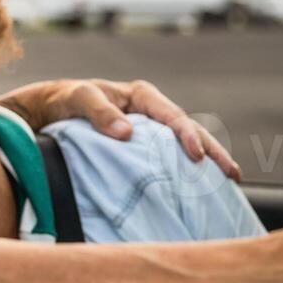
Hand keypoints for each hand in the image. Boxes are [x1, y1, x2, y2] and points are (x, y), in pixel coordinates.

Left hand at [0, 78, 241, 180]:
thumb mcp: (79, 99)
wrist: (50, 110)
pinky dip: (186, 171)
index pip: (172, 116)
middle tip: (232, 174)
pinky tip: (200, 187)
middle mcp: (152, 112)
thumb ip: (100, 113)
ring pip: (184, 146)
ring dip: (207, 162)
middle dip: (212, 151)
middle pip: (189, 131)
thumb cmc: (66, 100)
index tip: (196, 157)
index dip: (186, 136)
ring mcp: (151, 130)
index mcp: (142, 96)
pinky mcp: (144, 147)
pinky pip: (169, 158)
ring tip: (228, 182)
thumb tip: (126, 133)